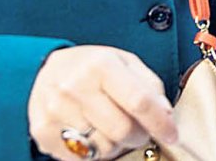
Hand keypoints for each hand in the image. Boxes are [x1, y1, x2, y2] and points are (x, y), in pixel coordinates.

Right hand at [29, 46, 177, 160]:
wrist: (45, 71)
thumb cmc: (93, 68)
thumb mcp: (124, 62)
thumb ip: (149, 85)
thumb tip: (166, 114)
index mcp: (100, 65)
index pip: (139, 100)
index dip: (160, 122)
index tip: (172, 133)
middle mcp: (75, 87)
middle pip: (122, 129)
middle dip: (139, 136)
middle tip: (139, 131)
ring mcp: (56, 111)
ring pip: (103, 148)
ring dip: (117, 145)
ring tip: (113, 130)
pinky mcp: (44, 132)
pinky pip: (81, 158)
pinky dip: (95, 153)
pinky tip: (94, 135)